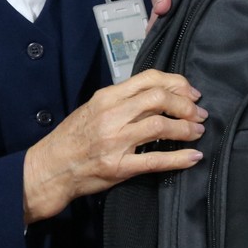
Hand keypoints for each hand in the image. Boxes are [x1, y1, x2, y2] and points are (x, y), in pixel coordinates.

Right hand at [22, 69, 205, 222]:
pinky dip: (179, 158)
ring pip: (160, 126)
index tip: (191, 92)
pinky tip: (193, 157)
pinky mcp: (118, 167)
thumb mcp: (93, 109)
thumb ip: (122, 100)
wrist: (48, 168)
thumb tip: (157, 95)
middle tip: (199, 113)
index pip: (148, 79)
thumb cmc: (71, 139)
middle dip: (186, 104)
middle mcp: (111, 115)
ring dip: (186, 128)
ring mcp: (115, 141)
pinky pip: (155, 160)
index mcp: (106, 97)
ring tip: (198, 131)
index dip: (176, 83)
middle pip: (159, 99)